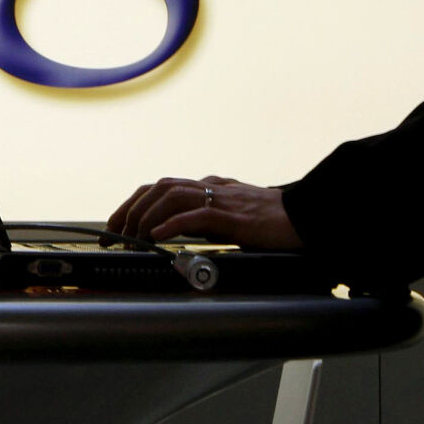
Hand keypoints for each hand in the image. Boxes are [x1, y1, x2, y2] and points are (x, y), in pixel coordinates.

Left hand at [107, 175, 303, 249]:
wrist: (309, 217)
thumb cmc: (274, 221)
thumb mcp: (232, 218)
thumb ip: (206, 220)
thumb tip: (178, 231)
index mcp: (210, 187)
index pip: (162, 187)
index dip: (135, 203)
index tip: (117, 224)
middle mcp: (212, 187)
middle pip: (160, 187)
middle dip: (131, 208)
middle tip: (115, 233)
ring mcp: (223, 199)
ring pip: (172, 196)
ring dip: (147, 216)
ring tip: (133, 236)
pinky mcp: (235, 215)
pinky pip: (198, 215)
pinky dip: (173, 223)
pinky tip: (158, 235)